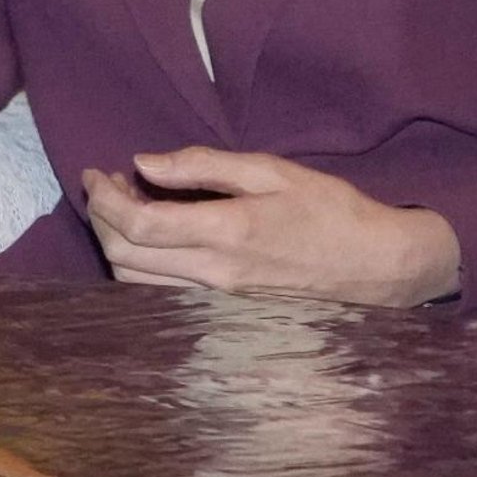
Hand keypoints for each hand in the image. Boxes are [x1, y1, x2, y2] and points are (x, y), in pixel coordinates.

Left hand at [79, 146, 461, 308]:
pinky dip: (139, 267)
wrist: (380, 267)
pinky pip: (159, 296)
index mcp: (226, 233)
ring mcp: (217, 302)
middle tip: (106, 186)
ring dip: (116, 244)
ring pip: (134, 283)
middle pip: (124, 256)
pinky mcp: (222, 314)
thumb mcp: (273, 172)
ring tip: (130, 207)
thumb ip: (203, 166)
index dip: (104, 198)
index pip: (137, 224)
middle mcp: (214, 275)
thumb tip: (144, 162)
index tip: (96, 172)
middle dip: (100, 218)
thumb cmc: (331, 211)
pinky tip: (154, 239)